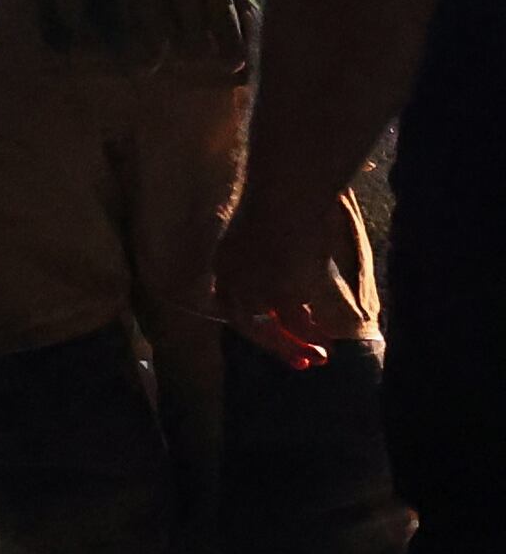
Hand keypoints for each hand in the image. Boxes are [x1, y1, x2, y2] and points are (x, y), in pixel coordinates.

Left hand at [209, 192, 339, 352]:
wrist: (288, 193)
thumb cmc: (285, 203)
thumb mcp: (266, 232)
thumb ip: (269, 256)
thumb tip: (290, 272)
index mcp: (226, 261)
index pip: (232, 301)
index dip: (253, 321)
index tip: (273, 332)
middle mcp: (232, 278)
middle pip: (246, 322)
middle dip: (274, 344)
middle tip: (301, 361)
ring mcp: (253, 288)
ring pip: (270, 329)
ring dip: (295, 346)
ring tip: (320, 357)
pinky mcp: (279, 293)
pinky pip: (295, 323)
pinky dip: (310, 336)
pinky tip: (327, 343)